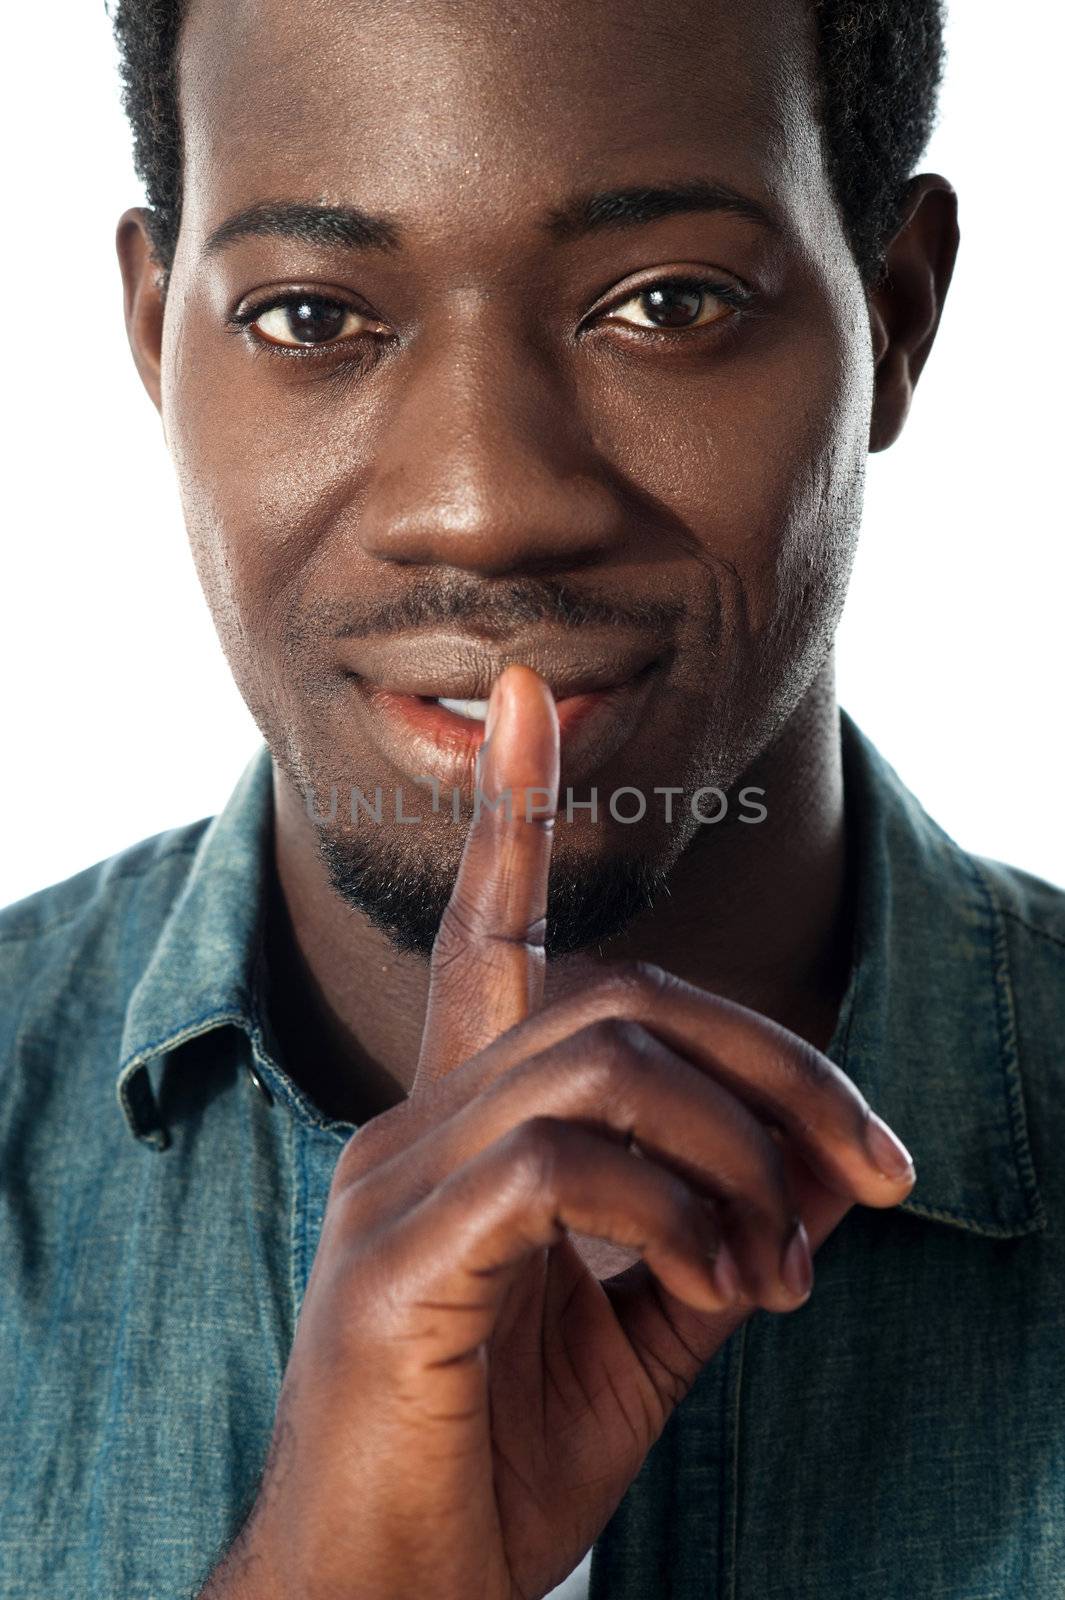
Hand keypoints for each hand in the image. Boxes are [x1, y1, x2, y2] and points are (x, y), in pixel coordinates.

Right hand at [202, 665, 914, 1599]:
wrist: (386, 1599)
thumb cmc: (499, 1454)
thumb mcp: (640, 1328)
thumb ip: (718, 1225)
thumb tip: (825, 1171)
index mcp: (462, 1121)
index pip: (491, 934)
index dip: (512, 809)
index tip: (535, 695)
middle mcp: (414, 1121)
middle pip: (623, 1003)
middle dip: (778, 1068)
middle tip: (877, 1171)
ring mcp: (395, 1184)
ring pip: (607, 1067)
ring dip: (740, 1158)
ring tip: (788, 1269)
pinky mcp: (398, 1264)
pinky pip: (567, 1170)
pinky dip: (682, 1216)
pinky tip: (729, 1289)